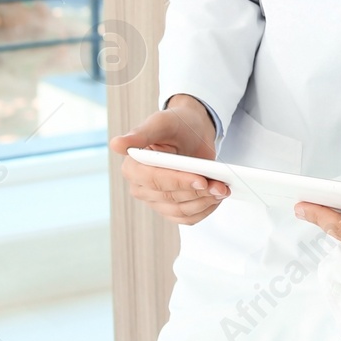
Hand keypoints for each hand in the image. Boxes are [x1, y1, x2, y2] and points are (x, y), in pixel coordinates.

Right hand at [108, 93, 229, 225]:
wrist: (192, 132)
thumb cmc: (176, 124)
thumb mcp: (162, 122)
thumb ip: (142, 133)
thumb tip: (117, 144)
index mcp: (133, 167)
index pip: (154, 180)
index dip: (178, 182)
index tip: (201, 179)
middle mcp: (140, 187)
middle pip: (170, 198)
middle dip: (198, 192)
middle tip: (222, 185)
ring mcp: (155, 200)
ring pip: (180, 211)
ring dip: (205, 202)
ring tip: (223, 190)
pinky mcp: (170, 208)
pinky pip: (187, 218)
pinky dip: (205, 210)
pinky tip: (217, 198)